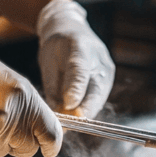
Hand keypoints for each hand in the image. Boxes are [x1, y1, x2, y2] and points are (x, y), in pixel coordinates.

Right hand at [0, 22, 62, 156]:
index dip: (52, 145)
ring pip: (4, 152)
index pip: (51, 133)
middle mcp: (12, 116)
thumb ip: (30, 107)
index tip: (49, 149)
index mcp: (26, 98)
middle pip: (28, 148)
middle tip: (9, 129)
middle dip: (22, 144)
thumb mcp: (12, 82)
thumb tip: (42, 129)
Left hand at [36, 0, 114, 117]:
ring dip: (85, 113)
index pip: (79, 70)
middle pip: (96, 90)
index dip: (75, 89)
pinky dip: (86, 111)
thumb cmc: (57, 46)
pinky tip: (74, 118)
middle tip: (70, 124)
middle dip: (84, 110)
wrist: (73, 32)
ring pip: (98, 98)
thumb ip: (53, 85)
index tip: (69, 104)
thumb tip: (56, 111)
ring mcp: (106, 72)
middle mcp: (99, 60)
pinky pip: (97, 100)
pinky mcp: (107, 81)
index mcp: (80, 46)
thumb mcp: (48, 60)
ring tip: (69, 124)